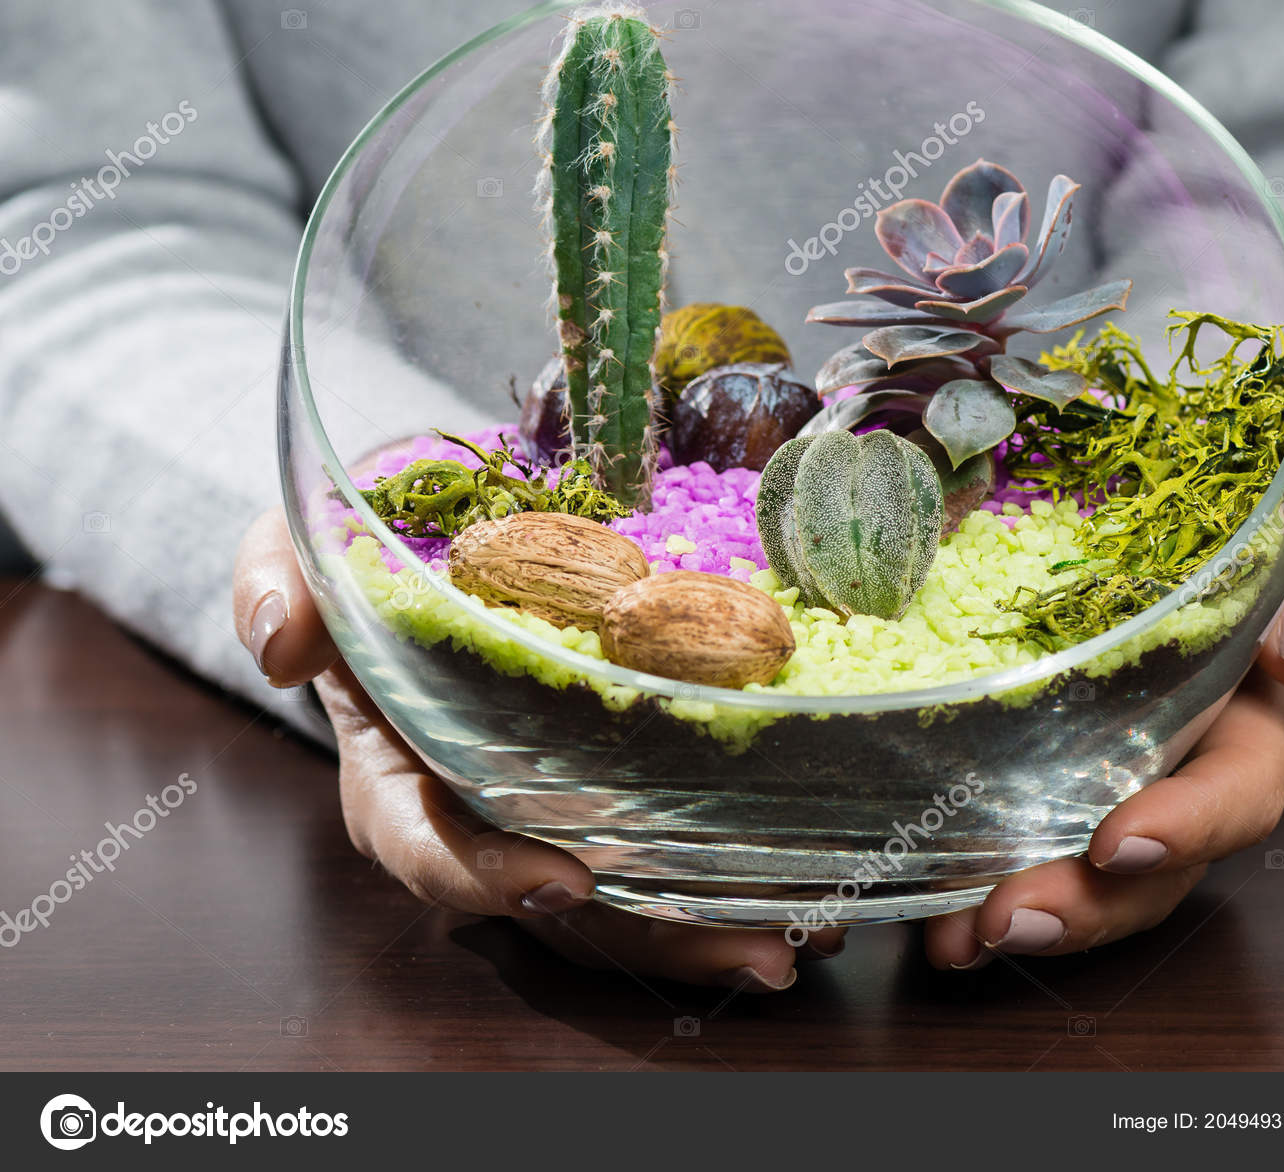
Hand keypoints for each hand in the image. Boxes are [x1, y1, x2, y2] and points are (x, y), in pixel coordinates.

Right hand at [232, 510, 817, 990]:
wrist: (434, 532)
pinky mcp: (617, 776)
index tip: (564, 872)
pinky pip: (666, 840)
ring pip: (626, 894)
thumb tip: (282, 642)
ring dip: (710, 925)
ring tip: (802, 933)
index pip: (428, 846)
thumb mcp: (303, 543)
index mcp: (398, 769)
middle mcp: (481, 808)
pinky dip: (730, 865)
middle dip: (649, 935)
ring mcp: (553, 801)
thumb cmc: (367, 547)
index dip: (487, 873)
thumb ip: (277, 577)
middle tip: (752, 947)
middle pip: (558, 904)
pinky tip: (811, 874)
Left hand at [924, 514, 1283, 967]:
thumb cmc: (1232, 537)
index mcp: (1252, 725)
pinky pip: (1022, 854)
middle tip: (1010, 918)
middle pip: (1153, 872)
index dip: (1188, 825)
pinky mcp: (1048, 787)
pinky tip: (933, 921)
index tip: (1118, 842)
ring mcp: (1115, 792)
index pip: (1238, 793)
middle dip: (1087, 907)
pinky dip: (975, 890)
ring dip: (1028, 915)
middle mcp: (1187, 777)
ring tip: (959, 936)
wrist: (1164, 524)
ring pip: (1088, 886)